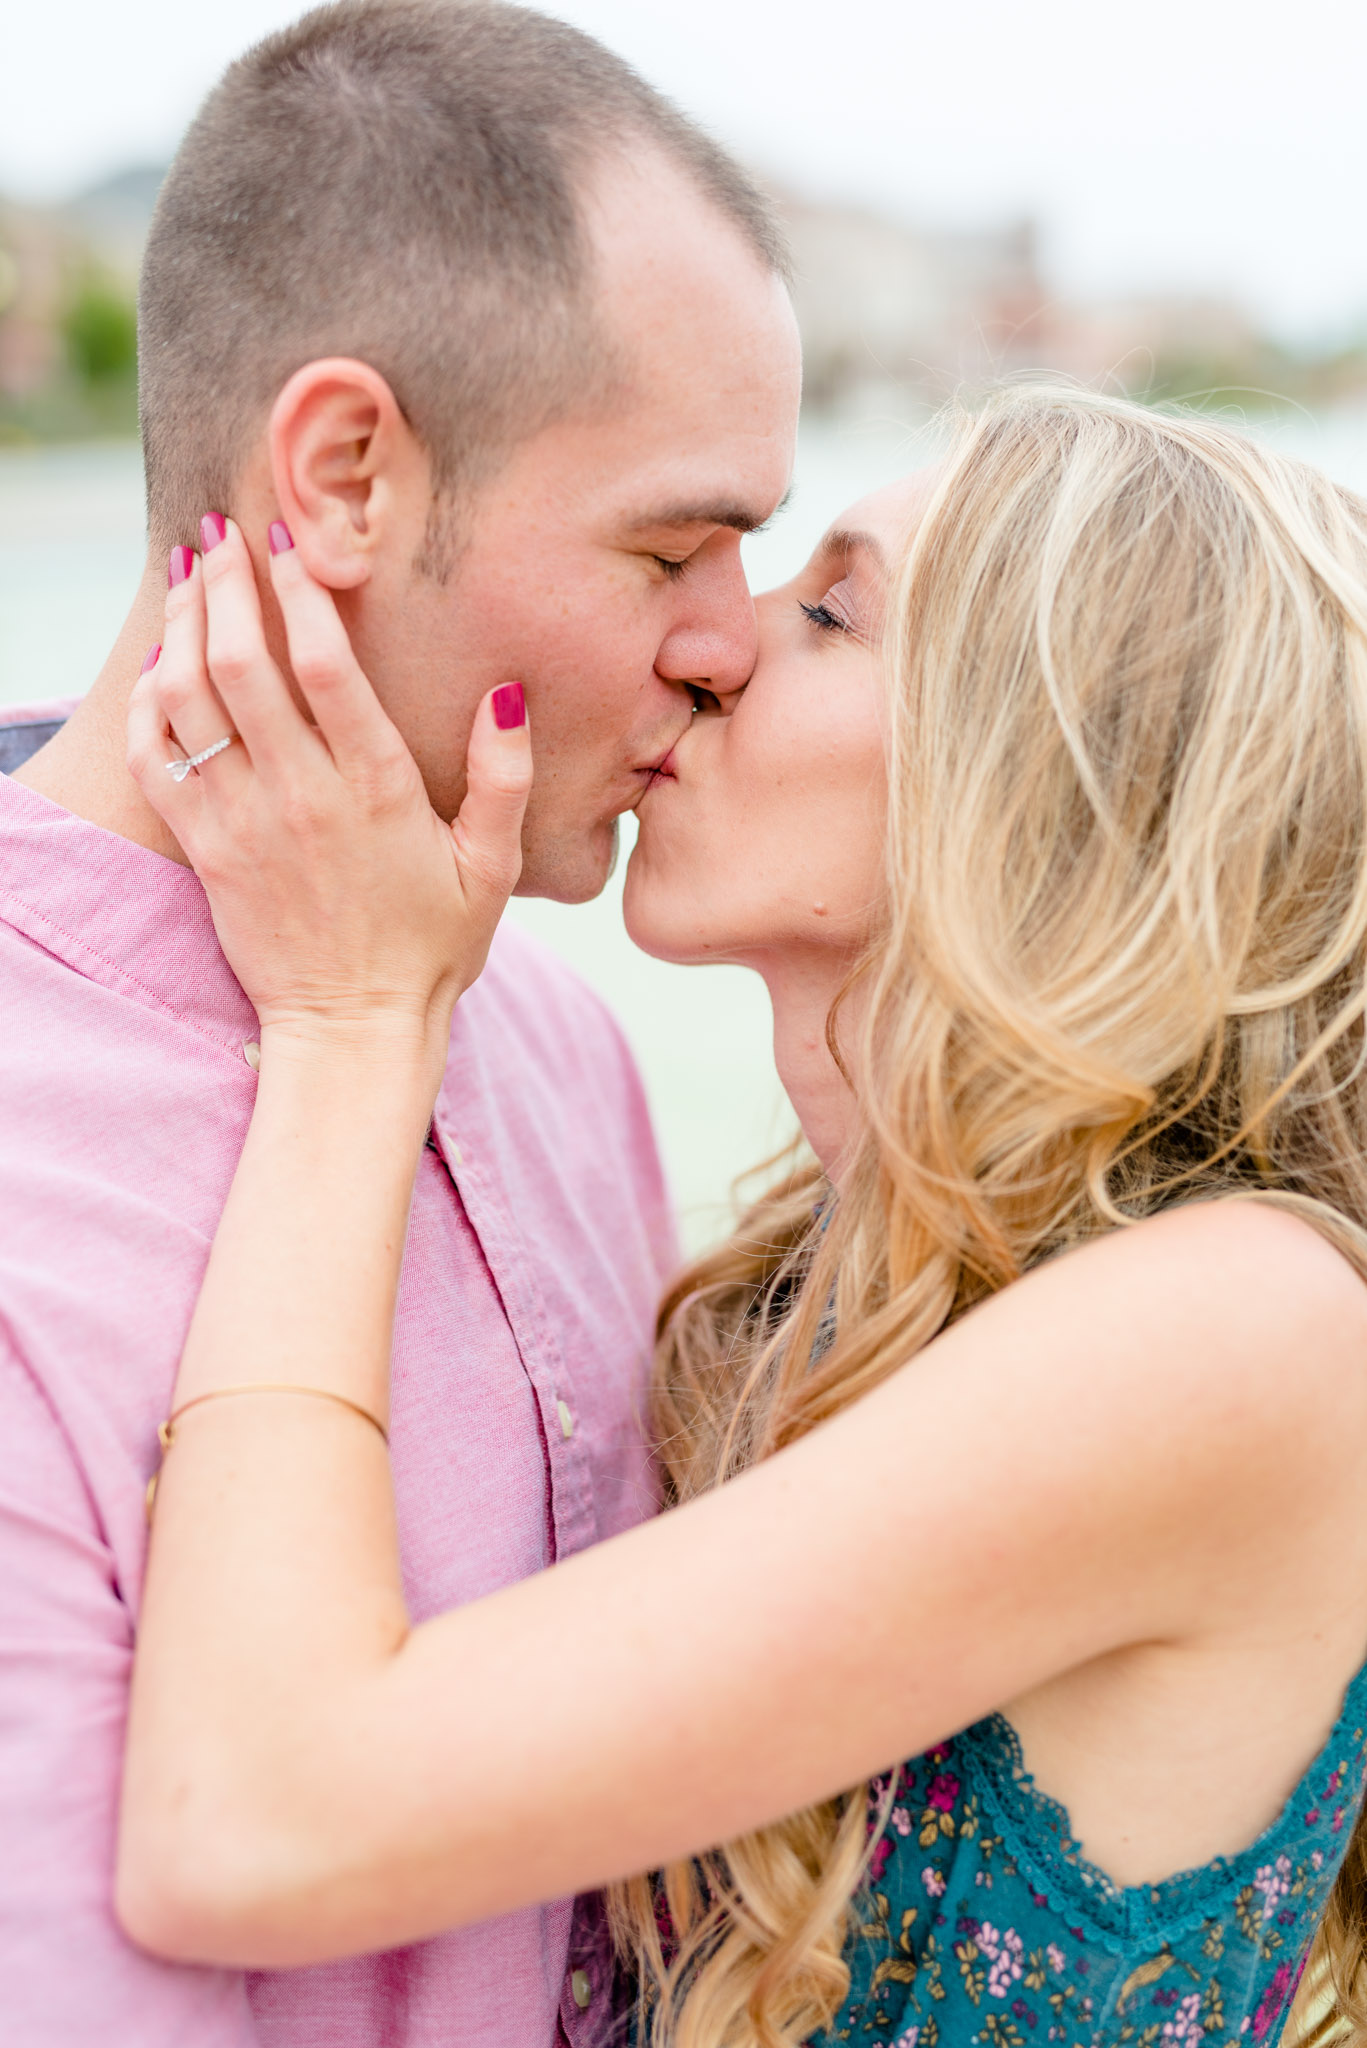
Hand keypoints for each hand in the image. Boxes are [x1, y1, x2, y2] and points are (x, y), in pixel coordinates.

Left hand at [128, 519, 529, 1059]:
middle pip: (238, 663)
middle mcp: (300, 798)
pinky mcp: (204, 850)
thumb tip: (504, 695)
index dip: (299, 590)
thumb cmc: (431, 947)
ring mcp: (243, 824)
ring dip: (178, 626)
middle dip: (223, 583)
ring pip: (187, 700)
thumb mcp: (492, 868)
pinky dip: (147, 702)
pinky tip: (160, 665)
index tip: (287, 538)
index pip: (323, 665)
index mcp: (376, 791)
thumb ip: (505, 777)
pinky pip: (154, 759)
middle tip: (219, 534)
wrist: (352, 1029)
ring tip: (185, 577)